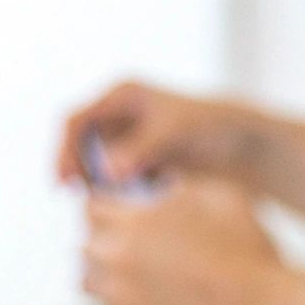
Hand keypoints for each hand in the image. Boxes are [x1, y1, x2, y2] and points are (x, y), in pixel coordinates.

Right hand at [57, 81, 253, 187]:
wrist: (239, 143)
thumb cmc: (209, 126)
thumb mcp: (174, 132)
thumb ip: (140, 149)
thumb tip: (105, 172)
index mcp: (120, 96)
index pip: (75, 121)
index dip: (65, 151)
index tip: (65, 181)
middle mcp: (118, 116)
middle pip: (79, 148)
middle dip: (79, 174)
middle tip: (86, 200)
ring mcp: (126, 141)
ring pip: (96, 169)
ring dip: (98, 189)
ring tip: (113, 205)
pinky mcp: (137, 163)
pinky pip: (115, 183)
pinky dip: (117, 196)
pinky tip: (130, 208)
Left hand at [83, 178, 284, 304]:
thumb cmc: (250, 251)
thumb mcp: (219, 197)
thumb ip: (178, 188)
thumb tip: (159, 189)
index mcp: (133, 219)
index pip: (91, 206)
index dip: (105, 208)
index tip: (118, 215)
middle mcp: (115, 257)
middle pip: (86, 246)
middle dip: (104, 243)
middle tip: (129, 249)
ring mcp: (117, 298)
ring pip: (90, 284)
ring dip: (105, 278)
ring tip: (131, 280)